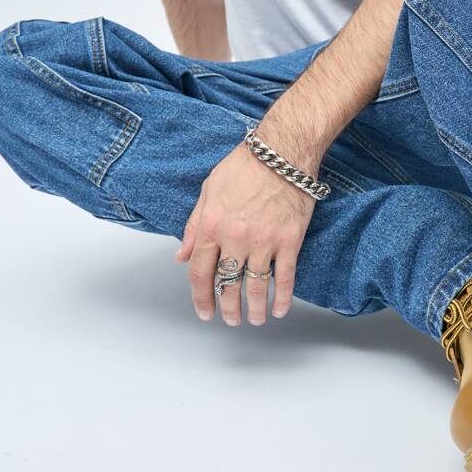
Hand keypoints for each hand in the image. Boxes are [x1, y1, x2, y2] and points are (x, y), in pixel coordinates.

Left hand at [176, 135, 316, 325]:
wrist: (282, 151)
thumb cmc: (244, 166)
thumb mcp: (208, 191)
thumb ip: (194, 226)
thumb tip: (182, 256)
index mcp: (212, 226)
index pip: (200, 272)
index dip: (201, 297)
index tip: (204, 311)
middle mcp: (235, 238)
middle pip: (227, 284)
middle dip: (227, 308)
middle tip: (230, 319)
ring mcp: (263, 241)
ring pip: (256, 287)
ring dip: (254, 309)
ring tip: (254, 319)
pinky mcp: (289, 240)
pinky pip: (285, 277)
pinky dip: (282, 298)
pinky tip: (279, 309)